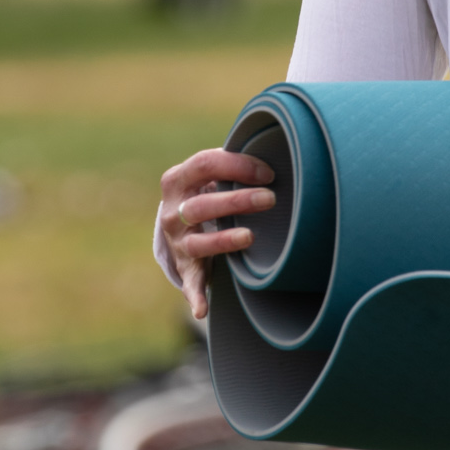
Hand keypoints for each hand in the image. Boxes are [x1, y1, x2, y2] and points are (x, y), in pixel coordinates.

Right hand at [160, 149, 275, 320]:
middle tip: (271, 199)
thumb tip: (277, 141)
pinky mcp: (186, 267)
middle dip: (237, 201)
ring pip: (198, 242)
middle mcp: (172, 211)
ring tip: (249, 237)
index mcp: (177, 179)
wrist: (178, 223)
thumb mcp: (209, 171)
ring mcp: (177, 241)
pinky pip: (191, 283)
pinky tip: (203, 309)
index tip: (269, 173)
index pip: (205, 164)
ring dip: (223, 240)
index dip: (238, 166)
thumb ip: (232, 160)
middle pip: (202, 205)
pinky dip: (195, 296)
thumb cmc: (207, 189)